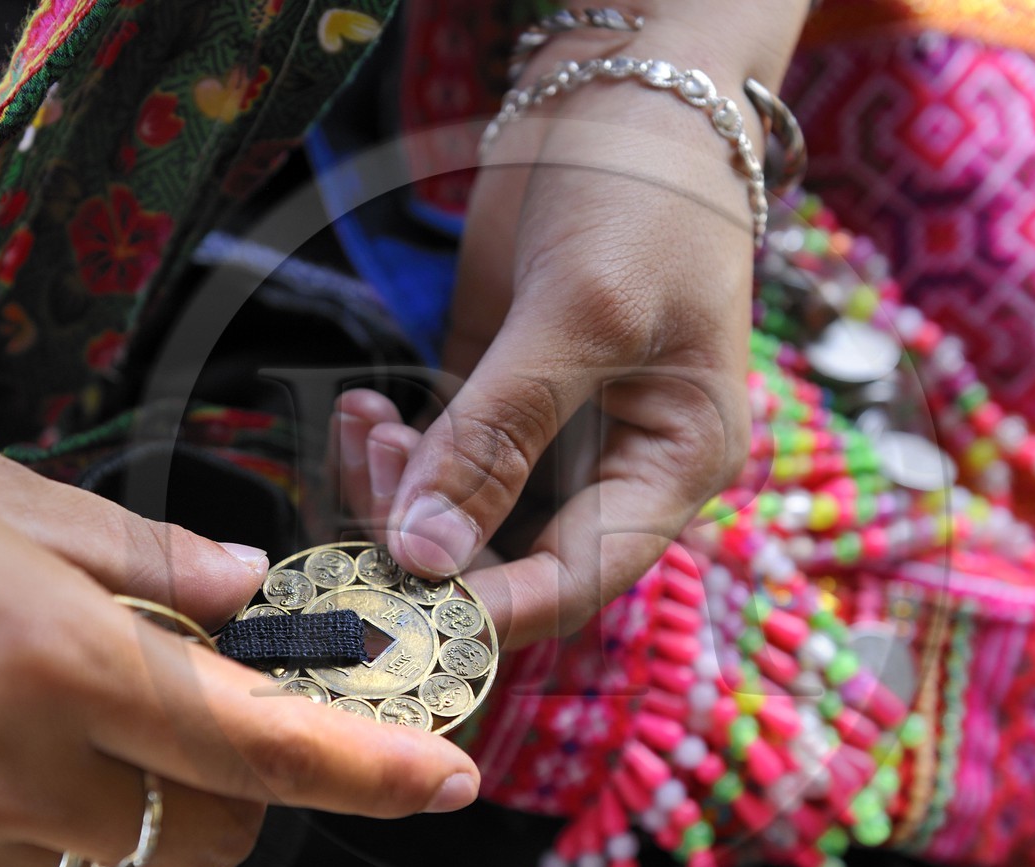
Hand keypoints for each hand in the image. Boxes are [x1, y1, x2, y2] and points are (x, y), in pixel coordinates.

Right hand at [0, 413, 478, 866]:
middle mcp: (9, 774)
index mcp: (61, 662)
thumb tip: (244, 597)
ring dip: (125, 805)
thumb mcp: (10, 502)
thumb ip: (153, 564)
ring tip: (47, 716)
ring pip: (108, 861)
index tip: (448, 777)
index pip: (263, 745)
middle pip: (209, 836)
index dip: (371, 770)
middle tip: (200, 718)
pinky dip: (27, 827)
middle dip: (240, 790)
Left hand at [372, 3, 809, 648]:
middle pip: (506, 557)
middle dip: (425, 538)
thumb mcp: (582, 312)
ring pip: (457, 514)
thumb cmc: (644, 195)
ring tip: (366, 422)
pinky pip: (435, 457)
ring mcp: (548, 434)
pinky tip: (363, 408)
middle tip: (370, 477)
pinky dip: (390, 449)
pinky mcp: (494, 395)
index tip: (397, 604)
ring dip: (397, 489)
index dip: (490, 608)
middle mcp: (612, 466)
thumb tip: (424, 555)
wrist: (624, 90)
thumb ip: (499, 434)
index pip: (576, 579)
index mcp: (671, 466)